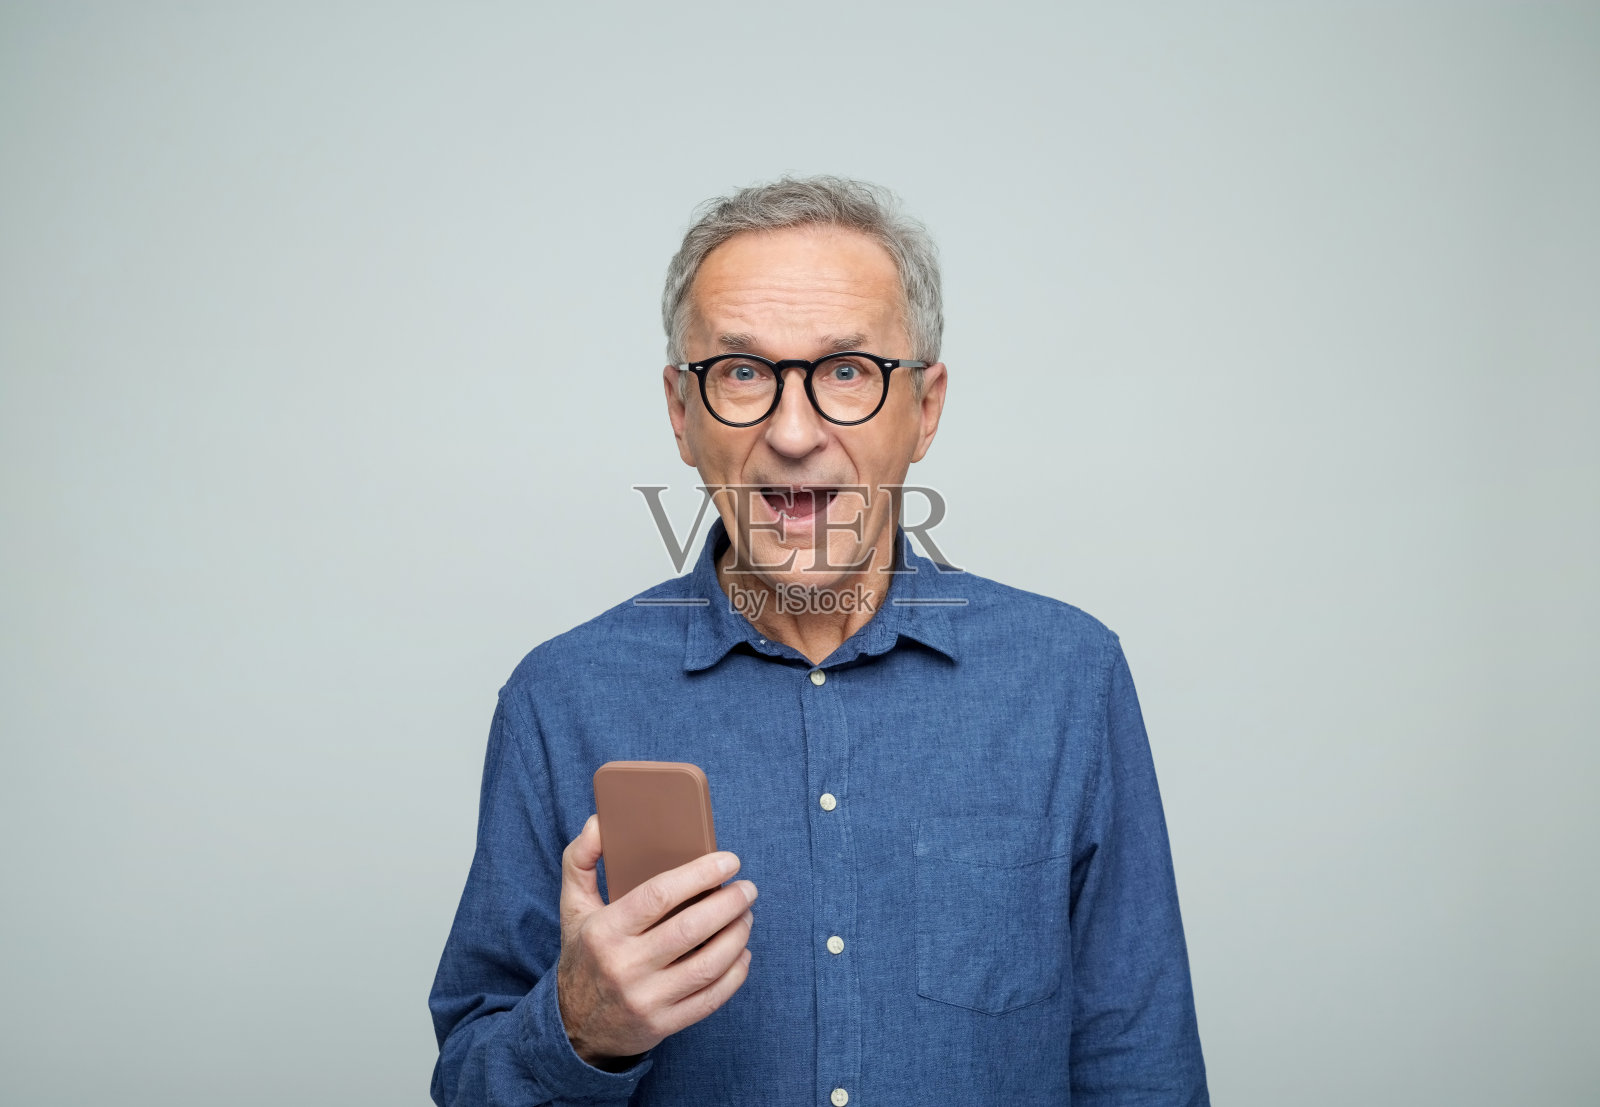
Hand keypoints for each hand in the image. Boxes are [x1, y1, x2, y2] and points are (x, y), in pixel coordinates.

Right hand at [556, 814, 756, 1067]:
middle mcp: (625, 966)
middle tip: (747, 888)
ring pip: (707, 964)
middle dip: (729, 904)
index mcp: (604, 931)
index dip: (700, 874)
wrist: (575, 1025)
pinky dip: (735, 973)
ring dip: (737, 935)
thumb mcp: (572, 906)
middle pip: (691, 929)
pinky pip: (711, 998)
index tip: (729, 861)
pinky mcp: (663, 1024)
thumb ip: (580, 859)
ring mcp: (646, 999)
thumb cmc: (584, 953)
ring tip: (746, 915)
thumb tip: (600, 822)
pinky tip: (742, 952)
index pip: (659, 895)